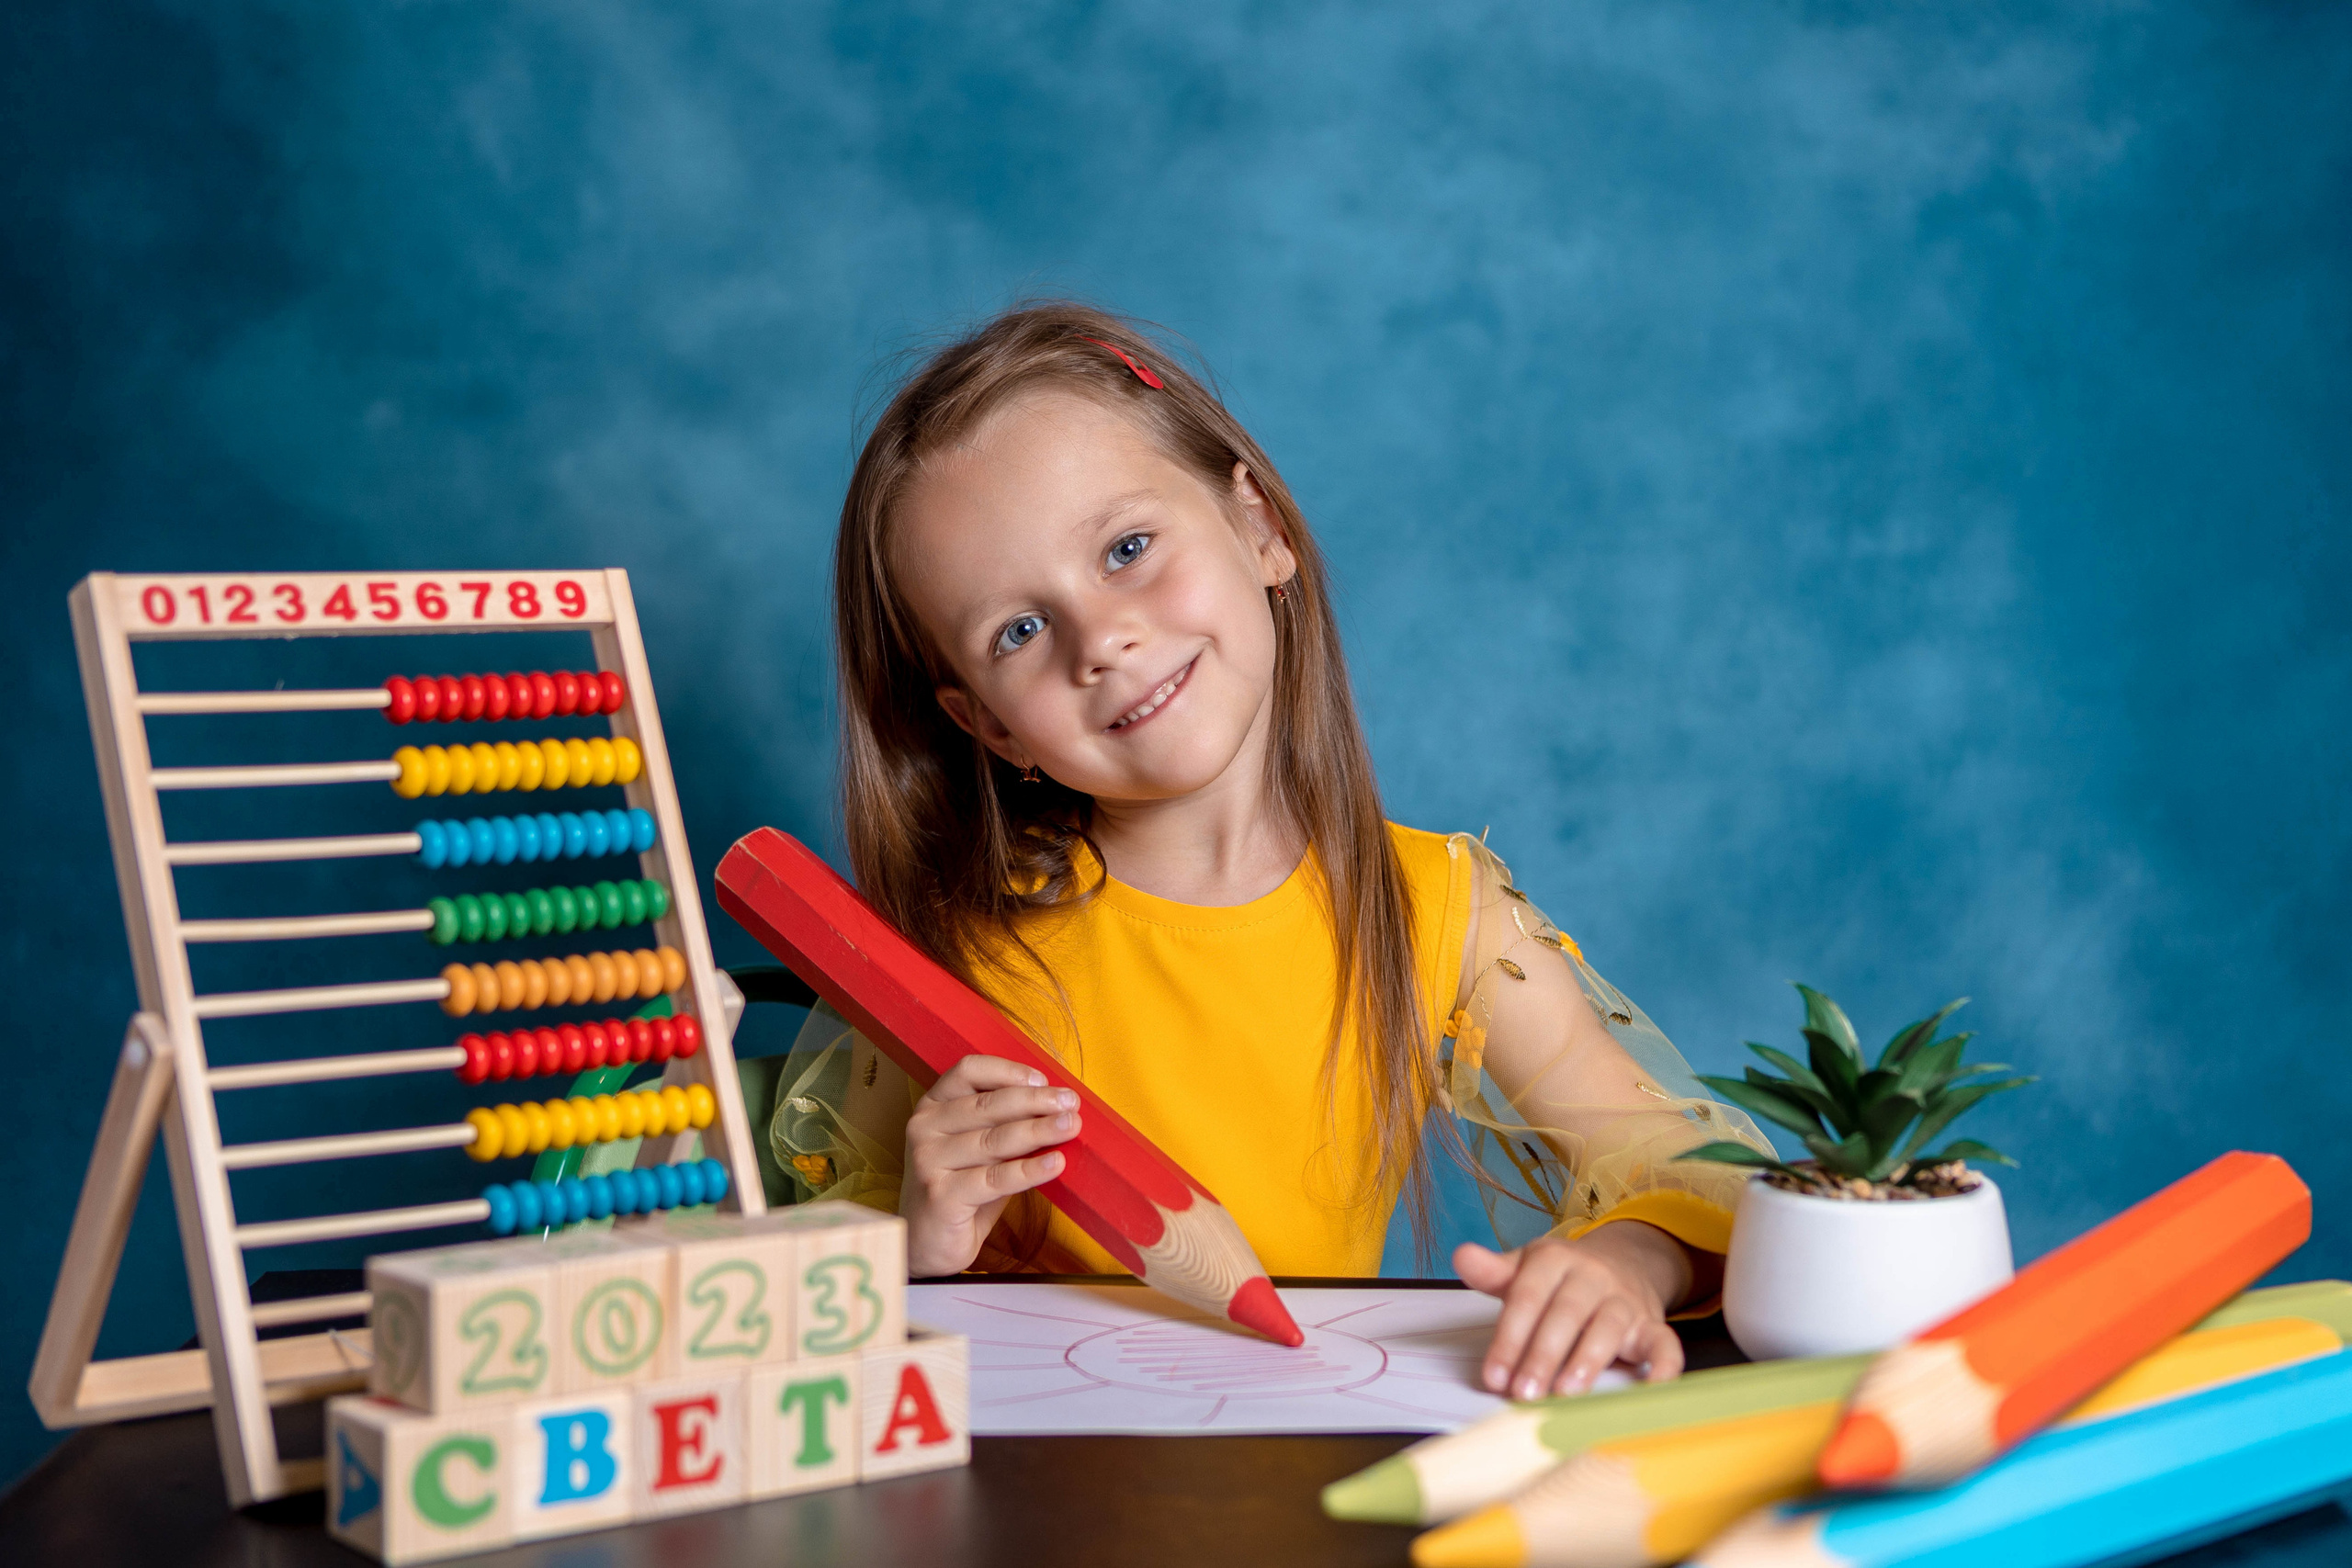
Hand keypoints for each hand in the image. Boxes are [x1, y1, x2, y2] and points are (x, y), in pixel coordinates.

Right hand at [900, 1055, 1079, 1276]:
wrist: (924, 1243)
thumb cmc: (959, 1188)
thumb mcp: (979, 1149)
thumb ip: (1006, 1126)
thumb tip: (1059, 1109)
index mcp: (933, 1106)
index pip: (969, 1071)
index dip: (1008, 1071)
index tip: (1043, 1079)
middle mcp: (925, 1128)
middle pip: (987, 1104)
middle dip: (1035, 1101)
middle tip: (1071, 1103)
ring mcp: (929, 1162)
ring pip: (994, 1140)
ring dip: (1038, 1131)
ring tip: (1070, 1126)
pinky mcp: (941, 1196)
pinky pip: (995, 1179)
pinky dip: (1029, 1170)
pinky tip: (1056, 1163)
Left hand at [1455, 1221, 1693, 1399]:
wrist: (1621, 1264)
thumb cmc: (1560, 1280)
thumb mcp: (1524, 1270)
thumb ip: (1493, 1272)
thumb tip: (1462, 1256)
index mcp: (1554, 1259)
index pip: (1527, 1298)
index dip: (1509, 1339)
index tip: (1494, 1376)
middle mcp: (1592, 1276)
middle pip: (1565, 1314)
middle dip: (1542, 1356)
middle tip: (1523, 1393)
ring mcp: (1625, 1300)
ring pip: (1608, 1327)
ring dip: (1587, 1361)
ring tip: (1567, 1393)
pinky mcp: (1653, 1325)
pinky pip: (1664, 1344)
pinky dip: (1661, 1368)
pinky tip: (1648, 1391)